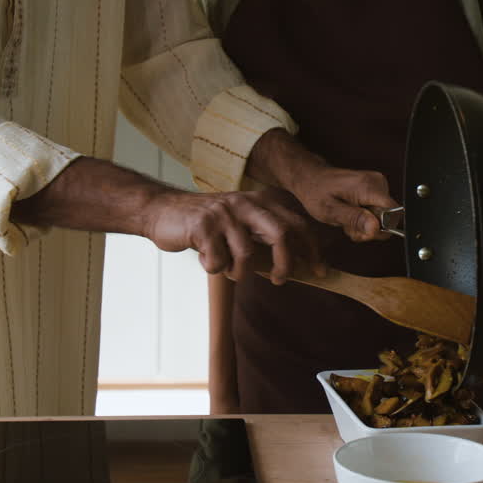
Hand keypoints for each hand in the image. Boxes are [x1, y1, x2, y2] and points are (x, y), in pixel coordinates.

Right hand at [140, 187, 320, 284]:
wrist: (162, 210)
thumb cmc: (208, 226)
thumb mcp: (241, 224)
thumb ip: (265, 237)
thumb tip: (297, 264)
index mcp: (260, 202)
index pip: (297, 223)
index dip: (312, 248)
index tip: (320, 271)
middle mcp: (245, 203)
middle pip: (281, 234)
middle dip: (285, 263)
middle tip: (279, 280)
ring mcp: (224, 213)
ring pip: (247, 254)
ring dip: (239, 271)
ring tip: (230, 270)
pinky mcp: (202, 226)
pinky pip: (218, 261)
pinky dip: (214, 268)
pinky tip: (207, 260)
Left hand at [246, 129, 397, 241]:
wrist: (310, 178)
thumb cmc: (316, 192)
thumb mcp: (331, 211)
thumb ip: (355, 219)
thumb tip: (376, 228)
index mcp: (369, 187)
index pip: (394, 214)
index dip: (380, 228)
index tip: (360, 229)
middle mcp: (378, 183)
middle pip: (388, 218)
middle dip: (368, 229)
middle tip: (348, 225)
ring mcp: (378, 185)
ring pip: (382, 218)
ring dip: (364, 225)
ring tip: (345, 218)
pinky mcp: (375, 189)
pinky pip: (377, 212)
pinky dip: (363, 219)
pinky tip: (349, 215)